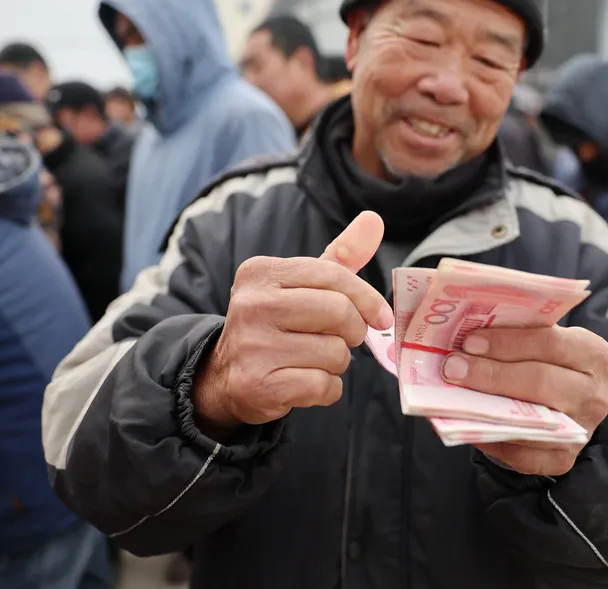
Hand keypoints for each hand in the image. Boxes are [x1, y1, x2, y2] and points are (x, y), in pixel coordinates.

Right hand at [194, 211, 393, 433]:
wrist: (225, 376)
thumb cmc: (276, 323)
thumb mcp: (301, 284)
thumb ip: (339, 255)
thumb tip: (373, 219)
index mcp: (261, 272)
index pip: (333, 276)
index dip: (367, 298)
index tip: (381, 316)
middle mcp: (252, 305)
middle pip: (339, 313)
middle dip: (353, 331)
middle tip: (344, 338)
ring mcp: (253, 347)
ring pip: (335, 353)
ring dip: (337, 362)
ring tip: (313, 359)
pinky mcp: (259, 385)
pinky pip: (324, 386)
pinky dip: (326, 389)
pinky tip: (306, 382)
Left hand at [442, 326, 607, 475]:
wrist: (573, 400)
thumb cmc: (550, 361)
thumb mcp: (547, 339)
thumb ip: (519, 334)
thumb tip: (469, 336)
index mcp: (594, 355)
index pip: (550, 343)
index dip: (508, 342)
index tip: (470, 341)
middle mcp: (594, 396)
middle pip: (540, 381)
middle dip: (491, 374)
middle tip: (453, 367)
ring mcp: (582, 431)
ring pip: (531, 420)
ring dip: (487, 408)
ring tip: (454, 394)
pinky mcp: (563, 459)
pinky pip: (524, 455)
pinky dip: (494, 440)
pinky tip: (470, 425)